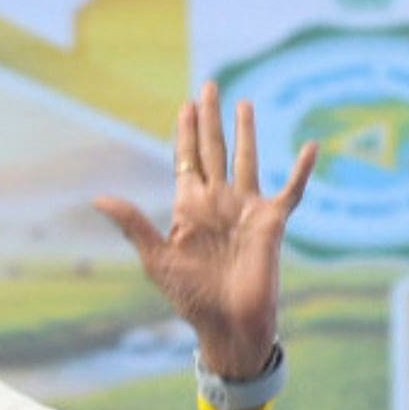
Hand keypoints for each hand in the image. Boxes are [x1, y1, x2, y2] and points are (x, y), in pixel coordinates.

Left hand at [94, 82, 318, 378]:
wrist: (226, 323)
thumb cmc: (189, 296)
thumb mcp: (156, 258)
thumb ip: (133, 224)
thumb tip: (98, 198)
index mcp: (188, 208)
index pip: (186, 161)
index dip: (185, 134)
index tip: (184, 106)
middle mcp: (217, 202)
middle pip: (214, 151)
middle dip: (210, 119)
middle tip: (208, 86)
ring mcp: (245, 210)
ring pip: (247, 160)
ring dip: (246, 132)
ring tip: (244, 103)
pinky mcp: (272, 223)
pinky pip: (291, 190)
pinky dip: (301, 170)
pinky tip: (311, 146)